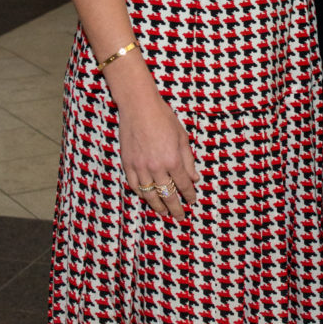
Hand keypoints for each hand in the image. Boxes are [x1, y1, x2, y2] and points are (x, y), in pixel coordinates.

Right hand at [118, 92, 198, 219]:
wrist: (139, 106)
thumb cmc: (163, 117)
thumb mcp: (182, 137)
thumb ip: (188, 160)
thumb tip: (195, 178)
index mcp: (173, 159)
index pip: (184, 185)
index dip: (189, 195)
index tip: (192, 201)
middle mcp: (157, 167)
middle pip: (167, 195)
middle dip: (175, 208)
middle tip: (179, 217)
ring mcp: (140, 167)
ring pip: (149, 195)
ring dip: (157, 206)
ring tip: (163, 212)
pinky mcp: (128, 164)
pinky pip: (135, 186)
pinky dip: (141, 194)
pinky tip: (147, 197)